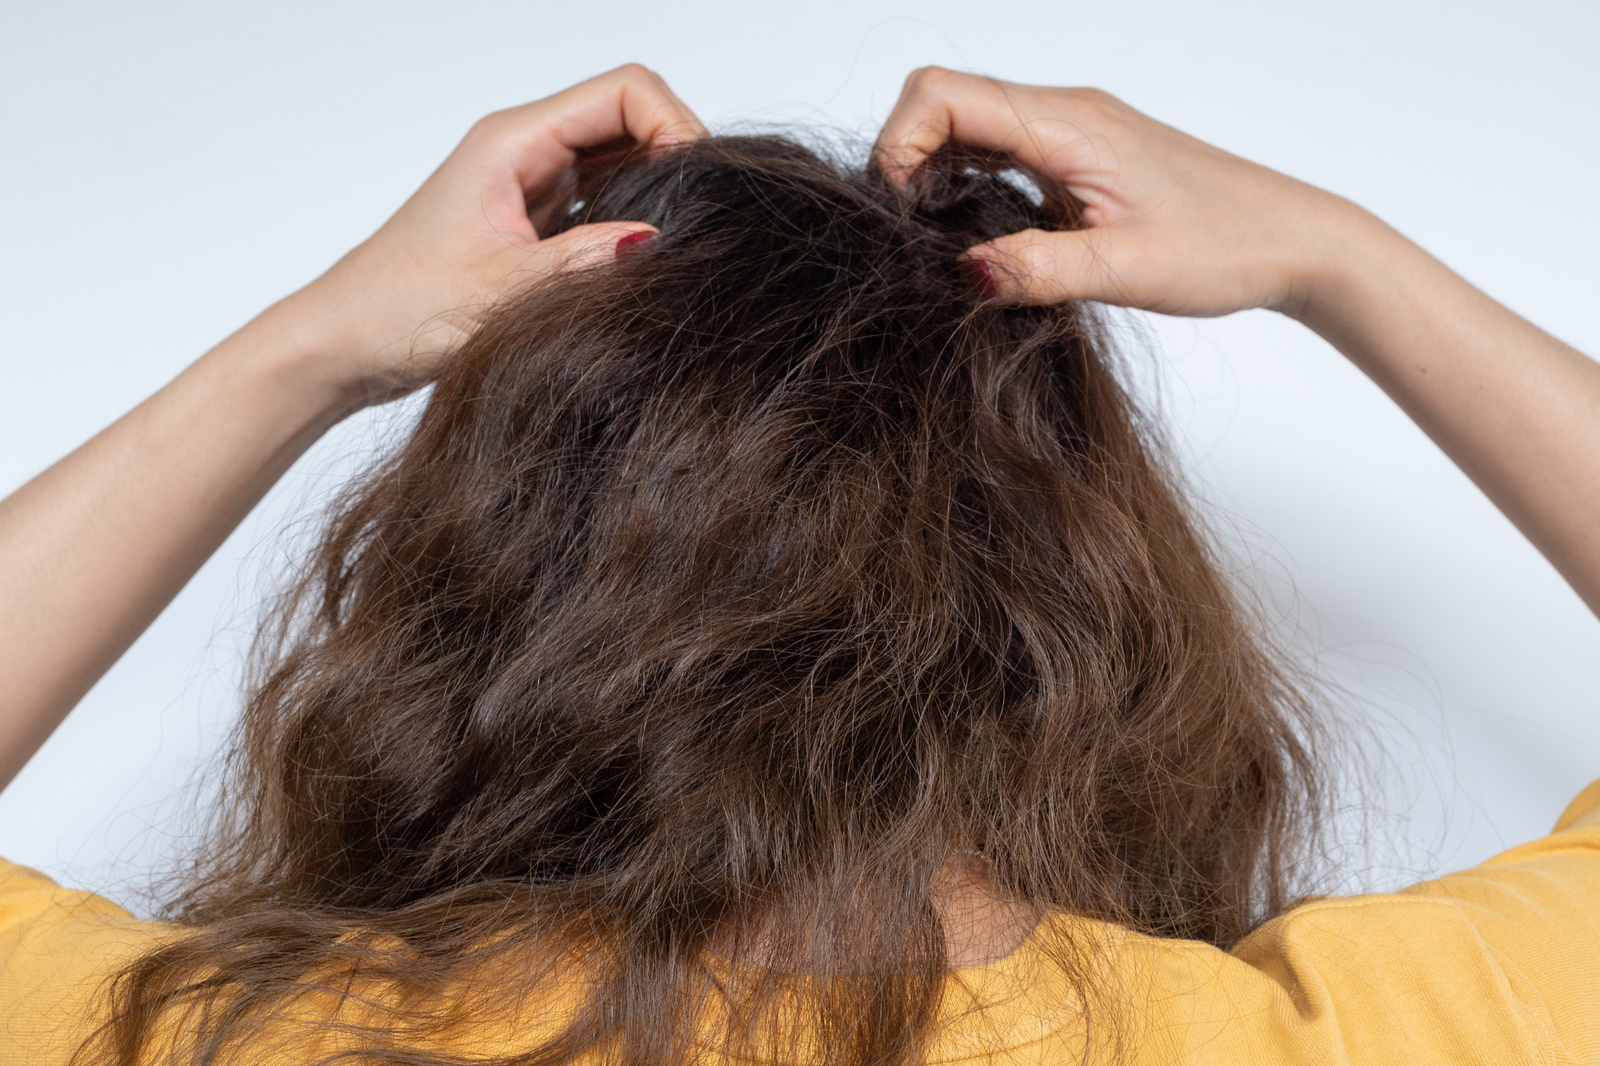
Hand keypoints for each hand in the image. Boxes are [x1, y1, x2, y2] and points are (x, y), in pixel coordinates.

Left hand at [284, 64, 705, 405]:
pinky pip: (605, 203)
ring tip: (670, 250)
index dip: (674, 125)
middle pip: (632, 119)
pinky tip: (638, 268)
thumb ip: (582, 263)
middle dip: (675, 161)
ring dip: (655, 197)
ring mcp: (533, 186)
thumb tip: (655, 242)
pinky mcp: (535, 223)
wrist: (344, 344)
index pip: (625, 91)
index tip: (692, 187)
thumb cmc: (398, 311)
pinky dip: (632, 226)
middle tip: (695, 224)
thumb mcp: (500, 293)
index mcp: (513, 141)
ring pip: (624, 162)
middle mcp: (526, 151)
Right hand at [873, 67, 1350, 316]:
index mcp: (1068, 124)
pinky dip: (970, 184)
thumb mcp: (1127, 270)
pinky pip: (999, 151)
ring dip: (936, 174)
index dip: (899, 146)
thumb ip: (1037, 270)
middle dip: (907, 160)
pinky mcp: (1078, 157)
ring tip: (944, 242)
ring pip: (967, 125)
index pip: (942, 95)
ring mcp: (1069, 132)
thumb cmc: (1226, 246)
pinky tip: (984, 236)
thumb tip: (960, 273)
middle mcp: (1063, 113)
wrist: (1294, 240)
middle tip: (917, 236)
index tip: (904, 214)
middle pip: (942, 100)